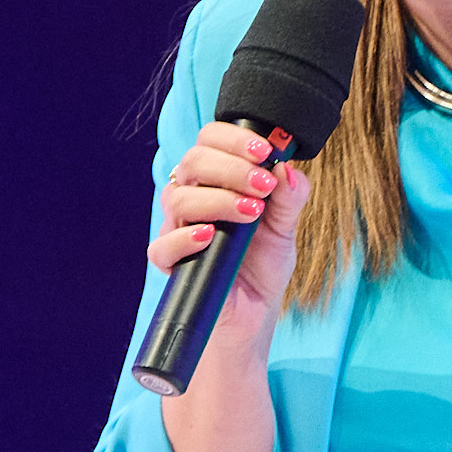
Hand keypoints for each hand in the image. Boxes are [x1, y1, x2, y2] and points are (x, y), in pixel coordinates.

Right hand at [148, 122, 312, 345]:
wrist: (253, 313)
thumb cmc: (262, 265)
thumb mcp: (285, 229)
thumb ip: (289, 198)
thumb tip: (288, 169)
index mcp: (216, 179)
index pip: (211, 140)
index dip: (234, 138)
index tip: (265, 150)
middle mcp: (192, 197)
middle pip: (193, 161)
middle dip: (231, 167)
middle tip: (264, 186)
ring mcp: (177, 228)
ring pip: (180, 197)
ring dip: (218, 199)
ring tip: (251, 213)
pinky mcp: (170, 262)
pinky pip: (162, 244)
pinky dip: (185, 237)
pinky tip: (210, 236)